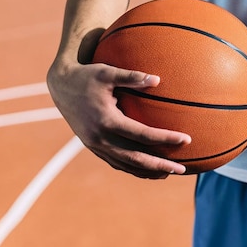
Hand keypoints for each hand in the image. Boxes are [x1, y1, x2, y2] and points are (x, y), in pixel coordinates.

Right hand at [47, 61, 189, 178]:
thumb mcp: (108, 72)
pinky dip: (133, 168)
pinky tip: (148, 170)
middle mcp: (100, 137)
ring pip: (125, 164)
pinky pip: (116, 162)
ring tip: (169, 173)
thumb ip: (132, 76)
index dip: (165, 138)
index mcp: (107, 120)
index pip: (142, 135)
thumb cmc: (88, 76)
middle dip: (160, 165)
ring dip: (148, 171)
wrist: (61, 86)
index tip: (186, 139)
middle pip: (136, 158)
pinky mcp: (93, 147)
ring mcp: (95, 145)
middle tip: (182, 169)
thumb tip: (158, 79)